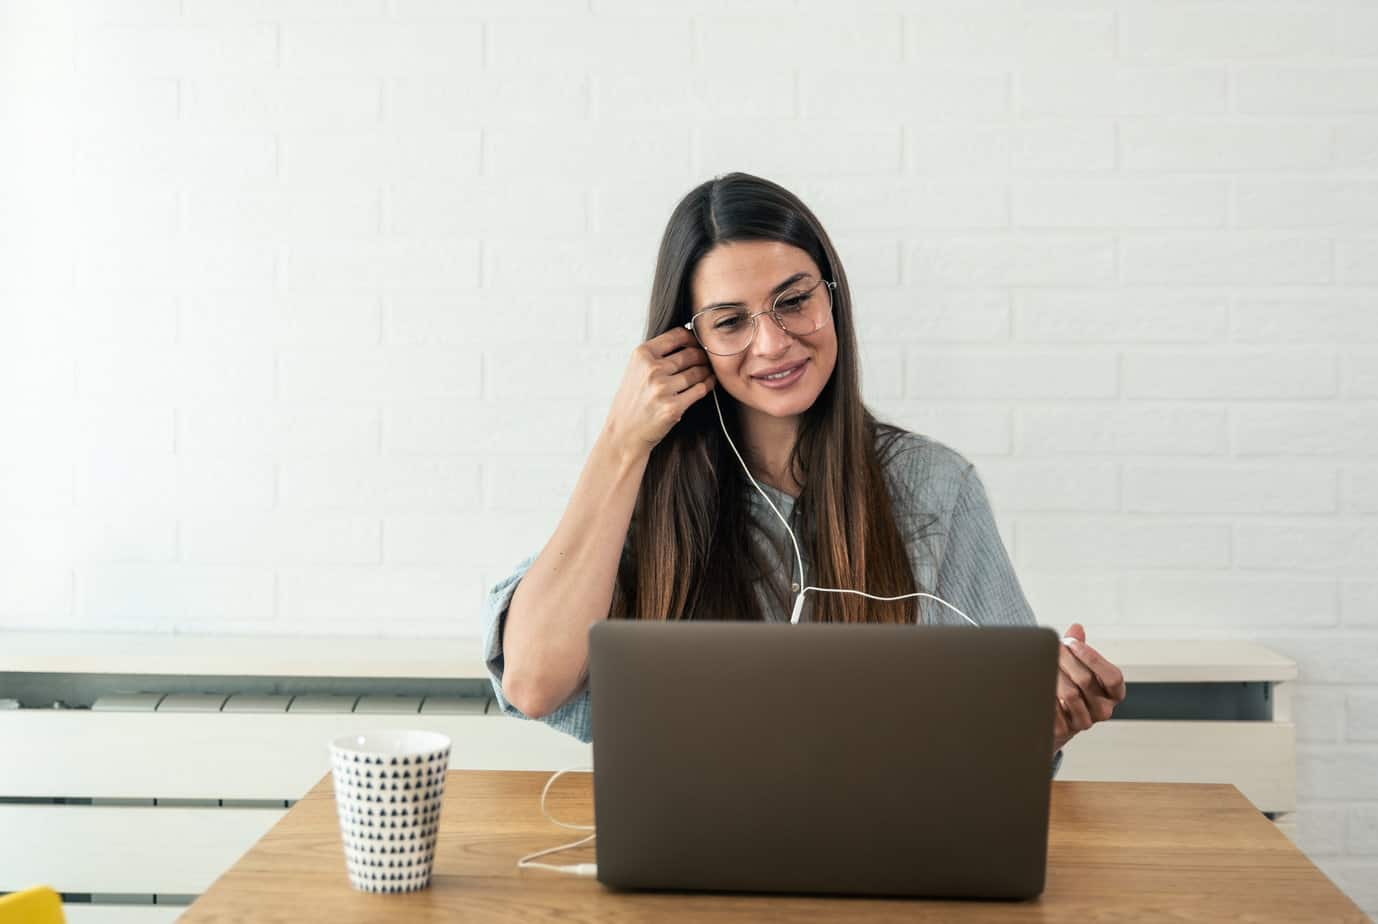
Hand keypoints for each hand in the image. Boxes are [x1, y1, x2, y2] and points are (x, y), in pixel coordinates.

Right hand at [603, 326, 715, 459]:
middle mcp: (652, 370)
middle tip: (707, 360)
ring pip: (697, 371)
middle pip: (690, 353)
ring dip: (706, 371)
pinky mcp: (673, 407)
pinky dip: (707, 385)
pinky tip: (708, 383)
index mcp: (641, 356)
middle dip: (703, 356)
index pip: (677, 335)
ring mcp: (662, 389)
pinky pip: (700, 389)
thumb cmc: (632, 401)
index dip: (692, 338)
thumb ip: (657, 355)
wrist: (624, 433)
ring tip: (708, 372)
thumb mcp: (636, 370)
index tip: (697, 343)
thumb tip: (688, 339)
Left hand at [1052, 622, 1126, 751]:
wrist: (1055, 719)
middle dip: (1065, 659)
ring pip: (1070, 694)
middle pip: (1086, 680)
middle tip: (1051, 648)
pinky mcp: (1066, 730)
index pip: (1112, 676)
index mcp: (1114, 693)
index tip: (1071, 642)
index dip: (1091, 657)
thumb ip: (1078, 647)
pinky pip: (1054, 708)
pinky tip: (1039, 684)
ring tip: (1043, 664)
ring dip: (1054, 675)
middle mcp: (1104, 709)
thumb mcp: (1078, 666)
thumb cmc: (1070, 686)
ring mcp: (1086, 721)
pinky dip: (1045, 693)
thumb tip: (1076, 628)